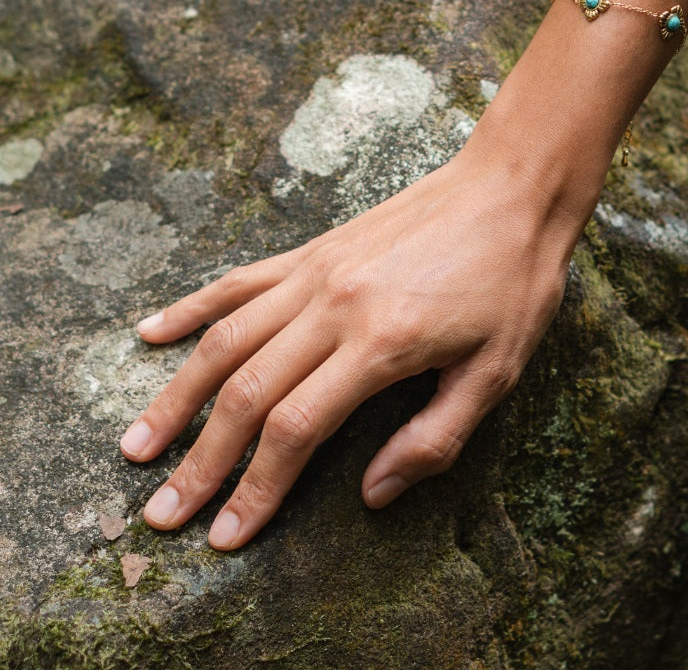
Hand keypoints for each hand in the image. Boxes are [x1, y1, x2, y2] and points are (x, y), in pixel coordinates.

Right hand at [119, 149, 579, 550]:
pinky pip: (241, 280)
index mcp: (382, 343)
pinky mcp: (316, 247)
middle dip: (200, 460)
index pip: (295, 429)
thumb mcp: (496, 372)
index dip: (256, 488)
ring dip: (177, 395)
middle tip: (162, 514)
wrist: (512, 189)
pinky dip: (192, 307)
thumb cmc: (512, 282)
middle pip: (246, 391)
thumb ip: (433, 438)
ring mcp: (318, 269)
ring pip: (227, 338)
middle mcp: (335, 304)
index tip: (226, 534)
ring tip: (137, 445)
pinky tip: (153, 333)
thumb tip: (372, 495)